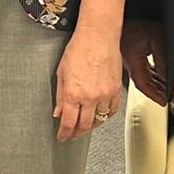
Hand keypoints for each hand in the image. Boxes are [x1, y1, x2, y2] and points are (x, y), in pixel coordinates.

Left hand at [54, 25, 122, 142]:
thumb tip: (58, 111)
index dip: (65, 133)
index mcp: (74, 93)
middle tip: (72, 134)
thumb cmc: (79, 49)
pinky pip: (112, 110)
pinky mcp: (115, 90)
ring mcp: (105, 94)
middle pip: (84, 125)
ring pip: (99, 120)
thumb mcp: (61, 73)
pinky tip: (100, 116)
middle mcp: (90, 96)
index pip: (69, 122)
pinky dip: (105, 116)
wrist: (98, 37)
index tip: (62, 136)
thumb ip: (60, 96)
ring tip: (85, 126)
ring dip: (91, 126)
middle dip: (77, 132)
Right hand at [121, 18, 168, 105]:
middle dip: (155, 92)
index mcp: (133, 60)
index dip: (154, 95)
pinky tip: (157, 77)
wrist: (121, 15)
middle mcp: (128, 63)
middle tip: (166, 98)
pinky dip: (150, 76)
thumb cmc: (136, 22)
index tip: (163, 102)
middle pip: (142, 84)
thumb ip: (162, 59)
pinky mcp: (129, 55)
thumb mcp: (156, 39)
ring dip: (153, 85)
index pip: (144, 84)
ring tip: (164, 90)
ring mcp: (127, 60)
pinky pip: (140, 70)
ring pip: (141, 78)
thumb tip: (167, 76)